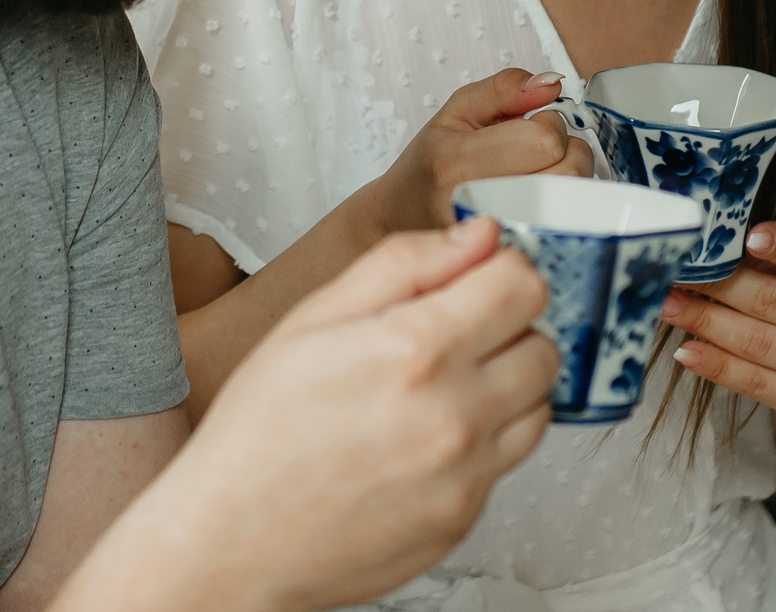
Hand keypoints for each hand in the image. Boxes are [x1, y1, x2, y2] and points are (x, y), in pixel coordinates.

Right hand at [71, 217, 555, 611]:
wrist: (233, 540)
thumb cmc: (258, 432)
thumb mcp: (312, 319)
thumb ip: (402, 264)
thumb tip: (475, 236)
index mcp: (414, 348)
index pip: (522, 283)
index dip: (498, 270)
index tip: (474, 278)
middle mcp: (454, 413)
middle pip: (543, 344)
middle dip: (506, 327)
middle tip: (452, 334)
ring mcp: (466, 473)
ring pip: (539, 404)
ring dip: (505, 385)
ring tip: (440, 387)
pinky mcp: (465, 518)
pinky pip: (508, 461)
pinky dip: (483, 441)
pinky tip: (426, 437)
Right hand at [359, 68, 587, 237]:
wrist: (402, 219)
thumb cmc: (430, 166)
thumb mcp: (455, 112)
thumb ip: (504, 89)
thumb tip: (550, 84)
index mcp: (456, 163)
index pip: (544, 139)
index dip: (546, 124)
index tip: (528, 129)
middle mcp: (477, 207)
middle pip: (567, 172)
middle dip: (565, 152)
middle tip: (538, 153)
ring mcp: (497, 243)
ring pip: (574, 203)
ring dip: (568, 181)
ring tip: (538, 176)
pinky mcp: (513, 259)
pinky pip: (567, 230)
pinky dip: (564, 213)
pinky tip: (539, 206)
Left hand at [662, 222, 775, 414]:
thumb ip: (763, 249)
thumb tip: (707, 248)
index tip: (749, 236)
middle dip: (719, 286)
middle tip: (675, 273)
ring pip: (759, 343)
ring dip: (705, 322)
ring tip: (668, 305)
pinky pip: (755, 383)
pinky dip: (716, 365)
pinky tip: (686, 350)